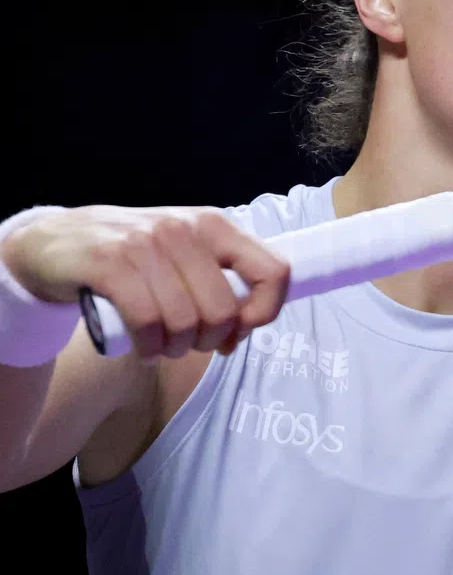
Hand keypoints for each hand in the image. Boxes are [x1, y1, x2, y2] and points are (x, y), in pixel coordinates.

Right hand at [0, 206, 288, 359]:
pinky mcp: (108, 263)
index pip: (274, 270)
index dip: (265, 312)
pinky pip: (147, 321)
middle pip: (225, 310)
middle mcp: (184, 229)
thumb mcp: (186, 256)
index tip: (240, 330)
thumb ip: (222, 282)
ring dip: (176, 348)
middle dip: (210, 340)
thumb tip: (247, 326)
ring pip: (186, 321)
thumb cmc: (134, 258)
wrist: (55, 243)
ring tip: (163, 346)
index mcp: (215, 226)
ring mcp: (145, 243)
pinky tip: (144, 348)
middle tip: (190, 344)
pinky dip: (149, 347)